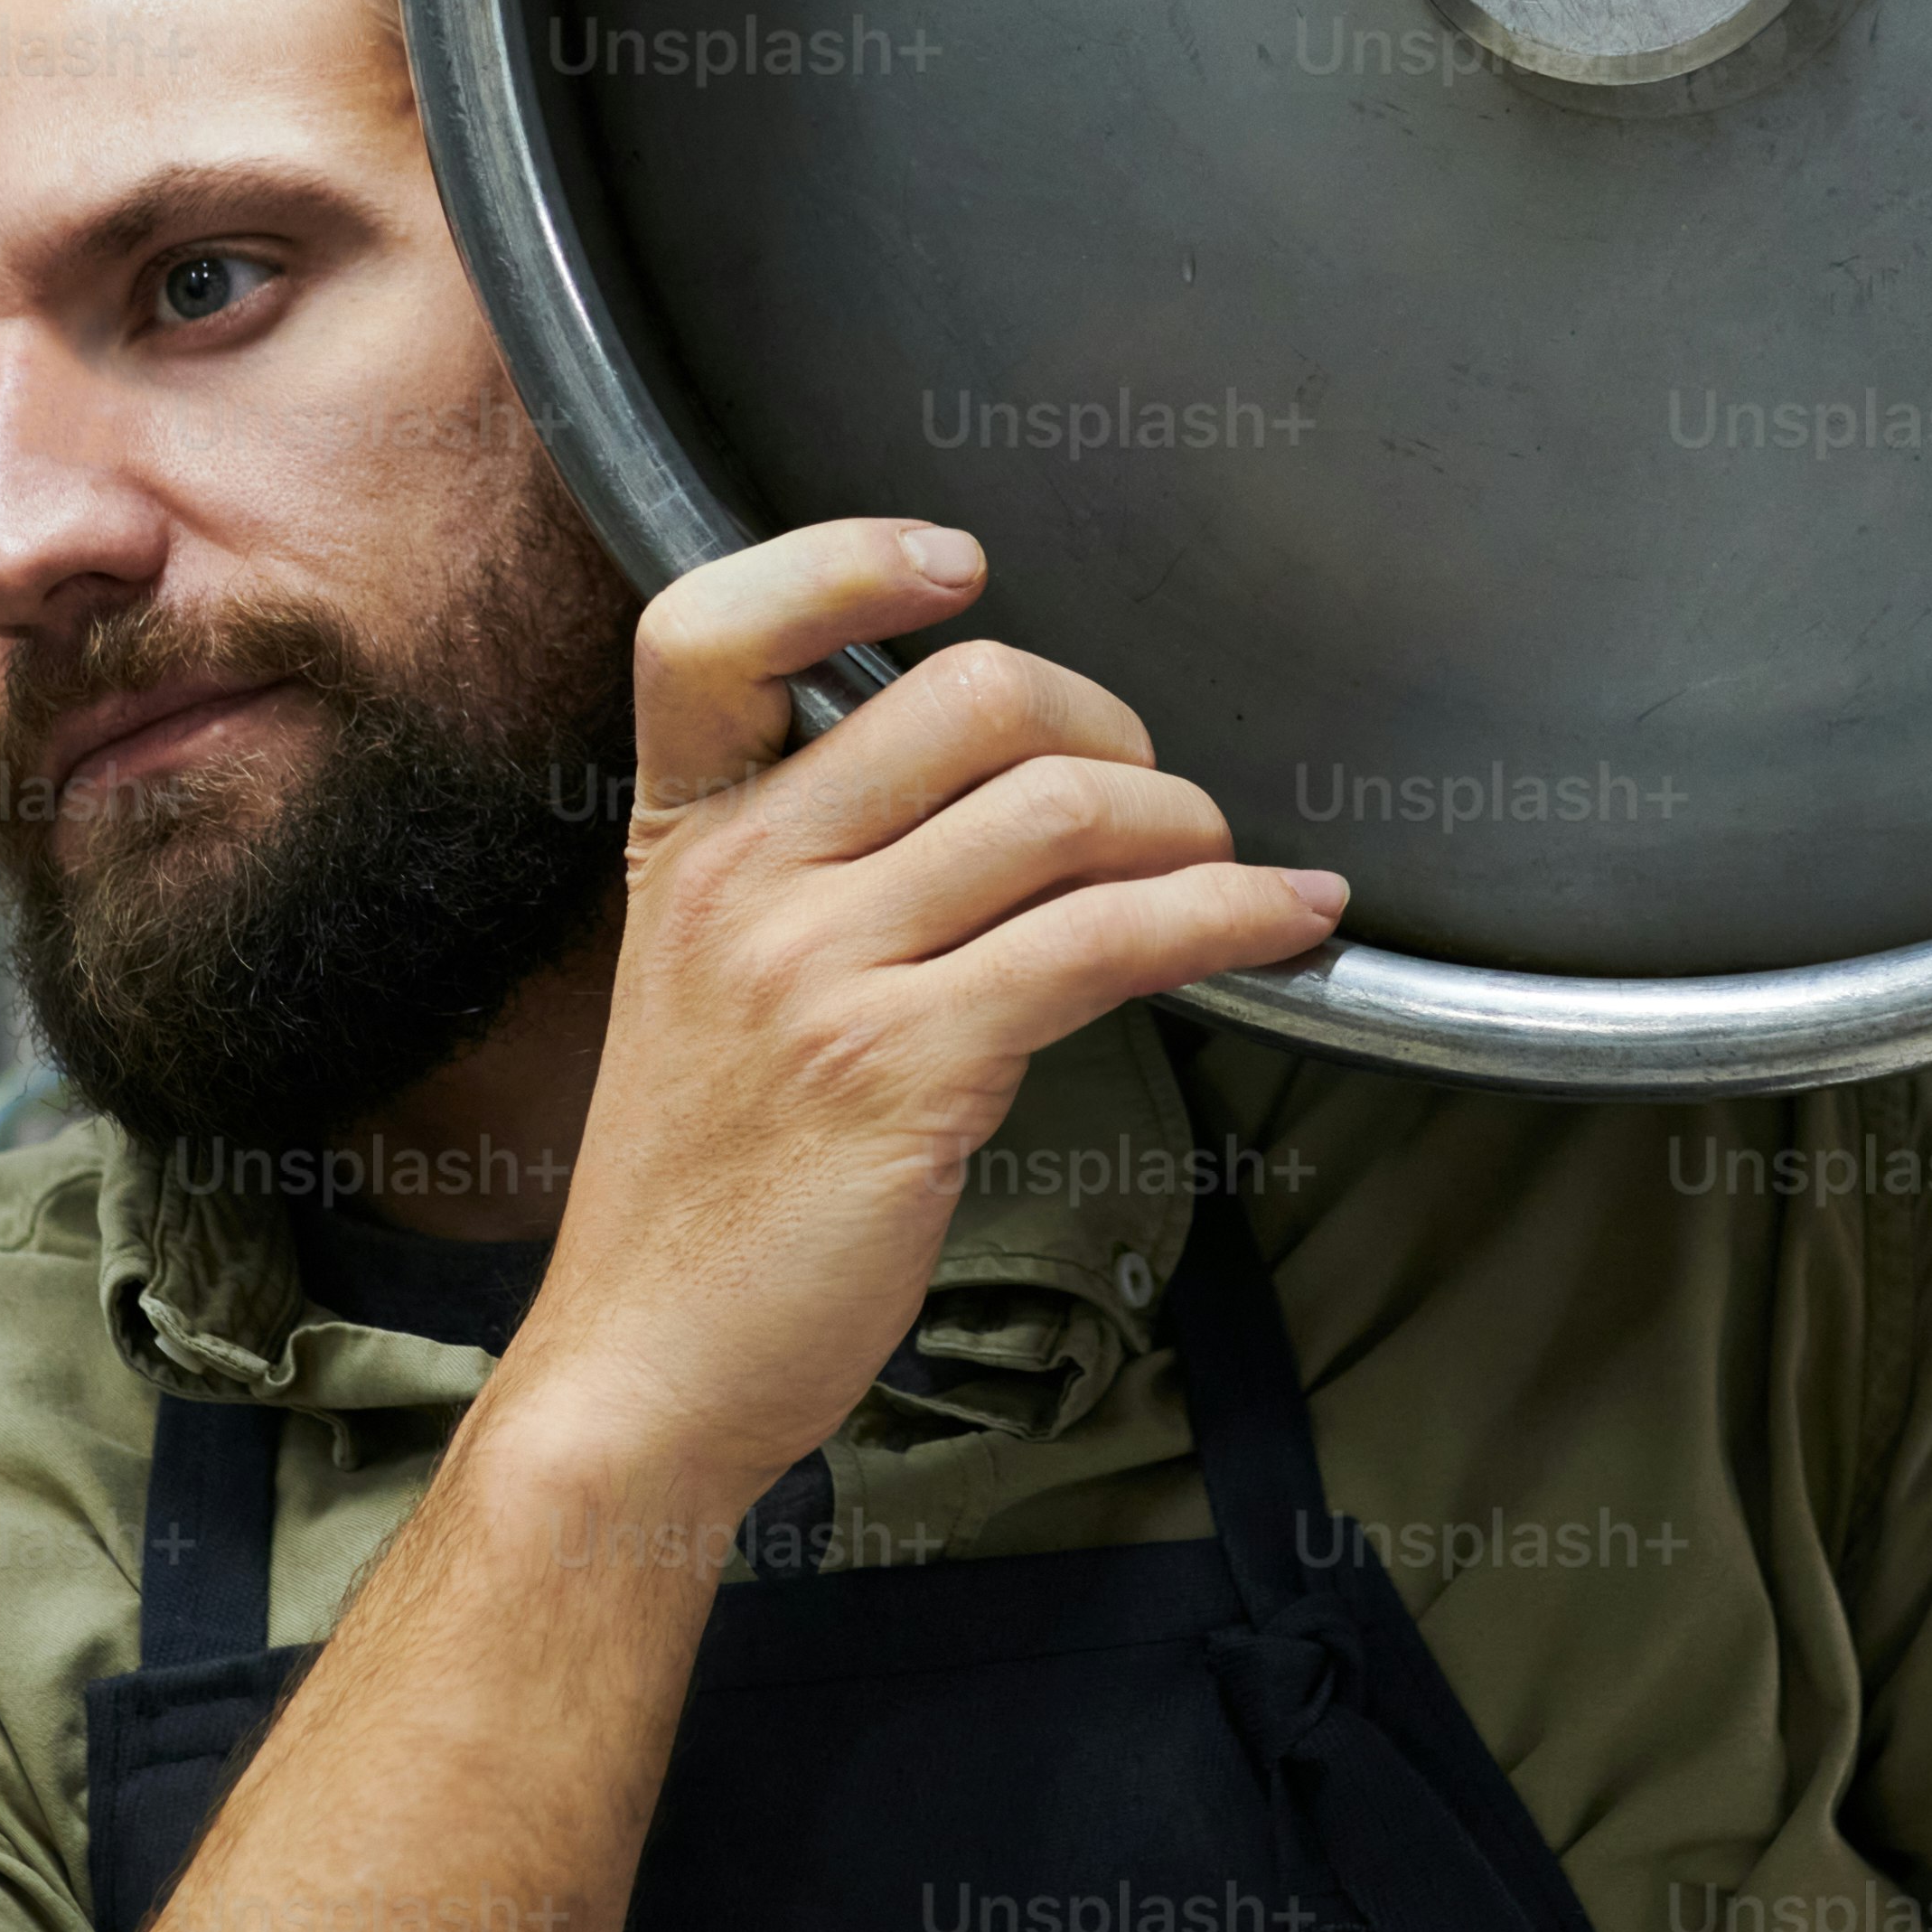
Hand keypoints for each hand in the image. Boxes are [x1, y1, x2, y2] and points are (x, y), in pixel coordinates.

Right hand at [485, 522, 1345, 1525]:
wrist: (646, 1369)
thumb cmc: (703, 1191)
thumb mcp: (707, 990)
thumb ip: (809, 876)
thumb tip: (1010, 796)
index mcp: (677, 842)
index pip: (705, 632)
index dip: (840, 562)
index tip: (956, 568)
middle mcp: (736, 882)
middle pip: (965, 698)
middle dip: (1106, 724)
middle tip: (1154, 796)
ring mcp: (814, 972)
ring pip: (1060, 809)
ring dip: (1187, 826)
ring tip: (1226, 870)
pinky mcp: (904, 1068)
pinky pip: (1109, 940)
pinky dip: (1229, 916)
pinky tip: (1285, 920)